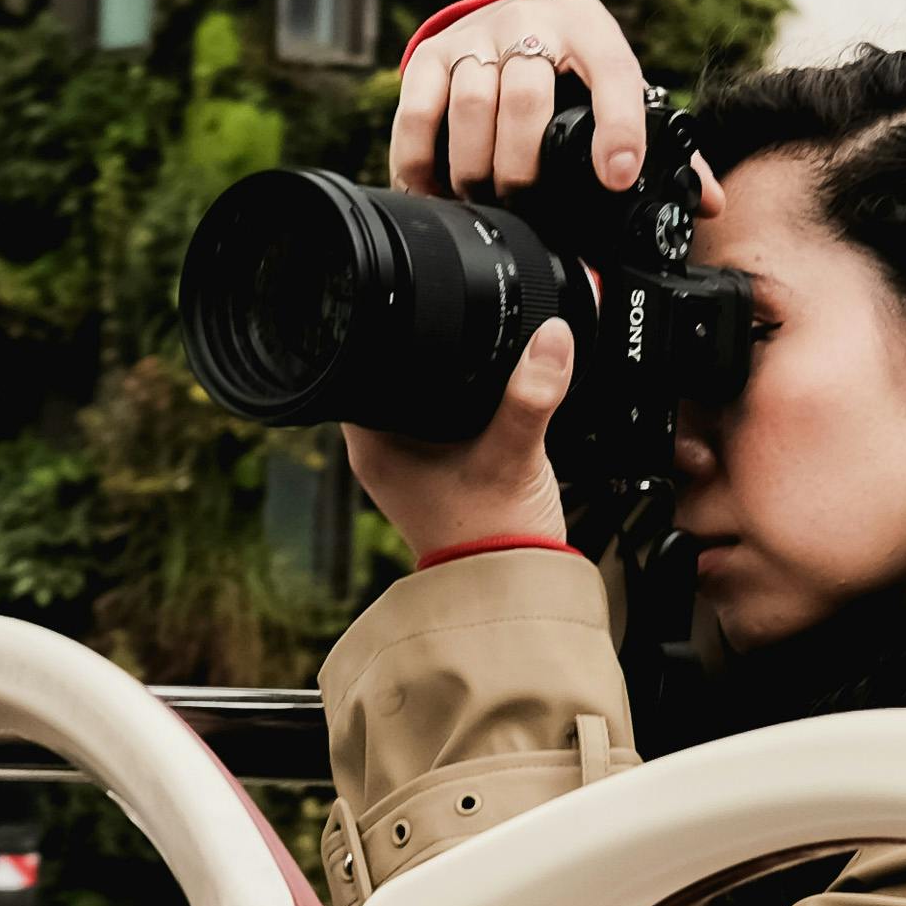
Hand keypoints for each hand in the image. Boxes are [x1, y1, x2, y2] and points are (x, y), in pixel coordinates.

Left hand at [344, 318, 576, 560]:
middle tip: (453, 330)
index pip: (355, 372)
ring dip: (441, 383)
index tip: (412, 313)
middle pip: (388, 381)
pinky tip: (483, 400)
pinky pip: (440, 424)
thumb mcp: (513, 455)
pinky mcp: (437, 475)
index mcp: (374, 449)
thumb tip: (550, 338)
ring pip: (416, 402)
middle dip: (419, 355)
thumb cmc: (495, 540)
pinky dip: (458, 408)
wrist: (516, 592)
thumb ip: (531, 395)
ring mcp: (409, 468)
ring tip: (470, 362)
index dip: (379, 339)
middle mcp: (382, 457)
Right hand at [390, 0, 654, 205]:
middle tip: (523, 204)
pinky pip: (419, 109)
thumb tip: (708, 203)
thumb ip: (659, 143)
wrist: (511, 21)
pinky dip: (421, 158)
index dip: (617, 127)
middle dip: (523, 167)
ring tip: (482, 198)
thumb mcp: (615, 89)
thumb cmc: (572, 67)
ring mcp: (477, 35)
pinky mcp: (431, 54)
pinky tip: (433, 188)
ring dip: (475, 167)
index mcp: (591, 27)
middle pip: (527, 98)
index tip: (616, 177)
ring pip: (473, 105)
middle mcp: (532, 21)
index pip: (613, 72)